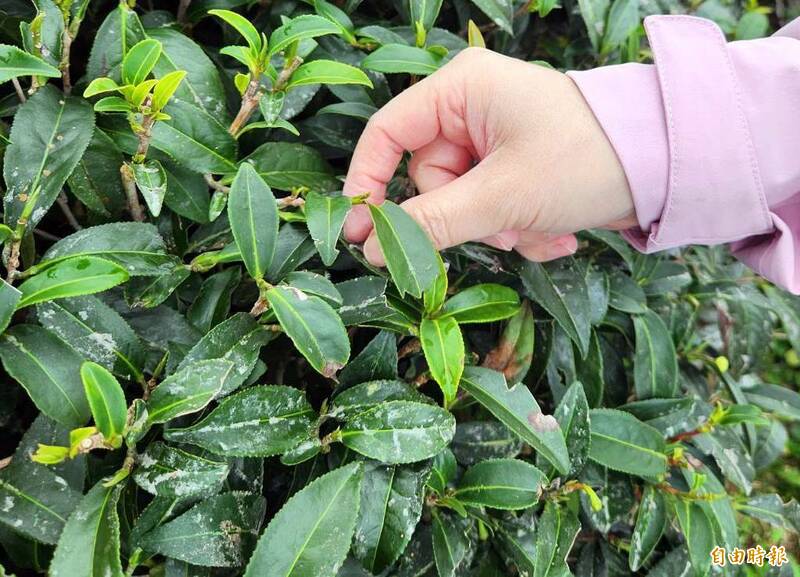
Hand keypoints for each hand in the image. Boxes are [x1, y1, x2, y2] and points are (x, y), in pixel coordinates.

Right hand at [343, 47, 636, 263]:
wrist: (667, 167)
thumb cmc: (585, 159)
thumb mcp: (501, 195)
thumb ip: (431, 223)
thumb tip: (370, 251)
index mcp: (461, 89)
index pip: (386, 134)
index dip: (368, 185)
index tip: (362, 236)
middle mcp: (472, 107)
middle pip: (428, 178)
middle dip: (466, 216)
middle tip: (503, 228)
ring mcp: (494, 137)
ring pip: (462, 201)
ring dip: (498, 228)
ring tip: (539, 229)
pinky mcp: (516, 164)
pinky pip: (490, 205)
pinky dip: (516, 227)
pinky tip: (554, 233)